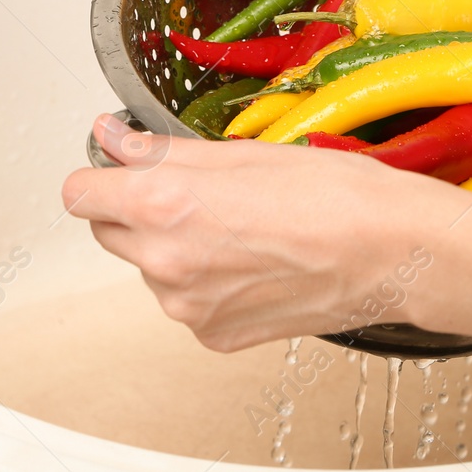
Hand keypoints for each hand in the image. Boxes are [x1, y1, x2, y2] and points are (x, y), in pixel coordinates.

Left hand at [62, 114, 460, 350]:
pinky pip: (187, 301)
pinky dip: (207, 282)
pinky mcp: (214, 334)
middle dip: (137, 209)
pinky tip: (254, 260)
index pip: (79, 195)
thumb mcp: (240, 151)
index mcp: (165, 204)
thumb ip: (160, 149)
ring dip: (176, 246)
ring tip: (241, 227)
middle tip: (198, 192)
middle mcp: (166, 262)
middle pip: (108, 232)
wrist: (392, 252)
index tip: (121, 167)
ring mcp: (188, 306)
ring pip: (151, 267)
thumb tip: (112, 137)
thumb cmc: (333, 195)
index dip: (101, 175)